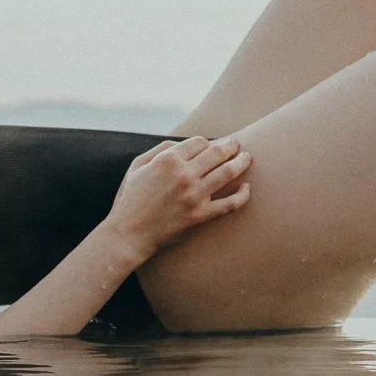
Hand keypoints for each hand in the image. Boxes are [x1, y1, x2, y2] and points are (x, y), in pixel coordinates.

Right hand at [105, 136, 252, 256]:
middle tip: (238, 145)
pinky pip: (229, 204)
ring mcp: (194, 195)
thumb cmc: (130, 199)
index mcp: (167, 160)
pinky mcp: (200, 215)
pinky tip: (247, 189)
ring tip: (247, 158)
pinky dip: (242, 195)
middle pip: (217, 153)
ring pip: (227, 172)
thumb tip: (181, 144)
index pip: (199, 142)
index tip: (215, 144)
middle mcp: (183, 174)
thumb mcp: (137, 166)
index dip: (210, 142)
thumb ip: (159, 150)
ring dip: (241, 162)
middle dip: (231, 146)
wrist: (129, 234)